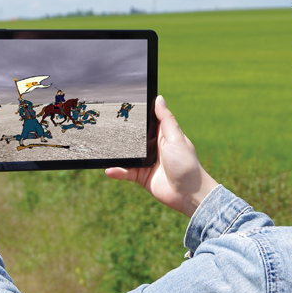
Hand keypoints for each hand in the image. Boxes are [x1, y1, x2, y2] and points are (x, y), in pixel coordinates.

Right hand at [106, 95, 217, 216]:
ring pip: (126, 155)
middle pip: (132, 138)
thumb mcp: (176, 138)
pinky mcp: (141, 176)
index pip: (146, 121)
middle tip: (104, 126)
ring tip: (102, 150)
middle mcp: (153, 147)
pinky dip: (117, 171)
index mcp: (162, 135)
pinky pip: (126, 172)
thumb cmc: (186, 164)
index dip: (136, 114)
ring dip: (116, 154)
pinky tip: (109, 170)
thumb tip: (159, 98)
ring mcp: (145, 162)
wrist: (188, 194)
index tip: (121, 104)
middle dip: (120, 134)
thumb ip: (165, 120)